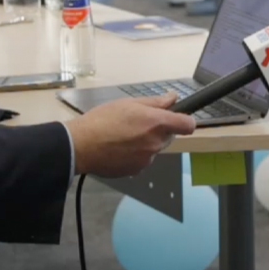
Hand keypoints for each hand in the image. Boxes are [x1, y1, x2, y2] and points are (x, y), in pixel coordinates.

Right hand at [65, 95, 197, 177]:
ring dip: (146, 143)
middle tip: (138, 123)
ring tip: (124, 136)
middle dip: (159, 130)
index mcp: (157, 124)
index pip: (187, 125)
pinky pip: (143, 160)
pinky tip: (120, 148)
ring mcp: (147, 159)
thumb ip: (155, 102)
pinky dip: (136, 154)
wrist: (81, 146)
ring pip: (155, 148)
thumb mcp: (129, 103)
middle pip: (169, 136)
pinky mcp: (137, 170)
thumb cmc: (102, 121)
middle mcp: (155, 143)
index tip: (179, 118)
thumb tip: (173, 98)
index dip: (185, 121)